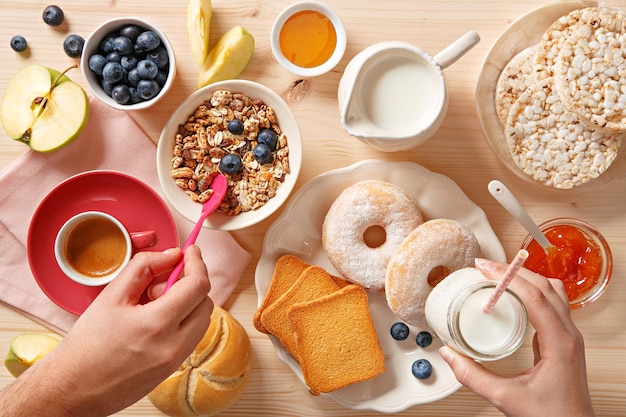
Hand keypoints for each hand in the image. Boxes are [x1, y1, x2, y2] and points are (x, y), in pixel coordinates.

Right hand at [0, 246, 212, 416]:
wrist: (73, 388)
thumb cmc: (87, 344)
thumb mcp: (111, 295)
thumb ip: (144, 267)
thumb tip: (173, 255)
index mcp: (157, 324)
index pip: (197, 286)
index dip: (197, 263)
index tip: (191, 251)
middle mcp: (173, 345)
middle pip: (205, 302)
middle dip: (190, 283)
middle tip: (161, 282)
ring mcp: (176, 360)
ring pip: (202, 320)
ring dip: (189, 303)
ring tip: (154, 304)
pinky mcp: (173, 369)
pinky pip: (192, 336)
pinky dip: (184, 320)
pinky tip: (156, 321)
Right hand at [439, 258, 594, 416]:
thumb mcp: (506, 398)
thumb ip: (473, 376)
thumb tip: (450, 355)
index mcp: (560, 343)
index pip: (535, 296)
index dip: (507, 277)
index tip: (484, 268)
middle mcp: (569, 335)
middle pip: (546, 286)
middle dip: (514, 270)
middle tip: (485, 266)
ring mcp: (569, 337)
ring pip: (554, 292)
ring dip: (527, 278)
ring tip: (499, 275)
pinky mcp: (564, 341)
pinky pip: (553, 304)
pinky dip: (533, 292)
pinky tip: (513, 297)